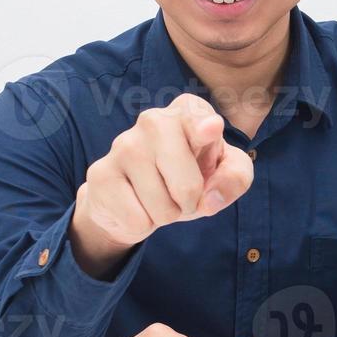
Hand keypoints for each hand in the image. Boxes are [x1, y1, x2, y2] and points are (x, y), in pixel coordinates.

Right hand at [69, 93, 253, 276]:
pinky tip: (135, 204)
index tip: (211, 129)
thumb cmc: (186, 179)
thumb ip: (235, 177)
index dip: (206, 128)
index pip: (198, 117)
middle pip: (188, 186)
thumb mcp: (223, 175)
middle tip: (182, 194)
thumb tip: (210, 199)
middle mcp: (153, 120)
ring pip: (162, 207)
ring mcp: (123, 144)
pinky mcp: (101, 173)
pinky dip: (142, 224)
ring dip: (166, 214)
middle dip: (191, 203)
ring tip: (158, 198)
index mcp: (187, 112)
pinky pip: (137, 219)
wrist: (134, 200)